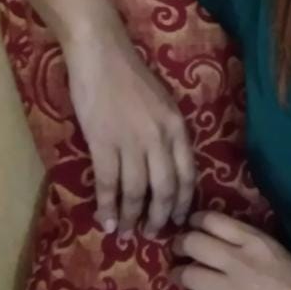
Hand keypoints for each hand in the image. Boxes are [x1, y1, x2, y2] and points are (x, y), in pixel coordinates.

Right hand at [63, 25, 196, 237]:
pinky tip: (107, 220)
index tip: (179, 220)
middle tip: (154, 234)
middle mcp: (159, 138)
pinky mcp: (103, 143)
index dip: (183, 201)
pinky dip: (107, 205)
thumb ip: (167, 132)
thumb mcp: (163, 103)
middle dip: (160, 216)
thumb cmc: (131, 76)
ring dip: (132, 217)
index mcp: (177, 127)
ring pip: (136, 191)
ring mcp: (131, 141)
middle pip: (165, 188)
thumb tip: (165, 163)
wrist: (102, 55)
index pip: (188, 174)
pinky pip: (108, 182)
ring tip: (127, 234)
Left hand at [171, 211, 290, 289]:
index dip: (195, 223)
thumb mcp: (275, 251)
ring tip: (181, 279)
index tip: (191, 229)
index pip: (211, 220)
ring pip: (188, 275)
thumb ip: (248, 245)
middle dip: (179, 247)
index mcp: (254, 240)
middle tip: (179, 253)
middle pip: (192, 243)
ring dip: (180, 277)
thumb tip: (219, 244)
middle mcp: (239, 260)